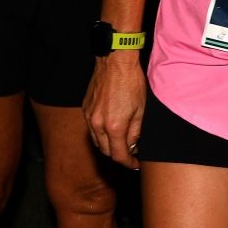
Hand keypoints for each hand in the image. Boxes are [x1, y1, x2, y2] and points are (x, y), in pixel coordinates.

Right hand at [83, 52, 145, 168]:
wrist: (115, 62)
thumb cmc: (132, 83)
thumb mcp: (141, 110)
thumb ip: (136, 132)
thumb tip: (133, 147)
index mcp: (114, 127)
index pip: (119, 155)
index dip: (128, 164)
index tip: (135, 165)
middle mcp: (98, 125)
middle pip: (106, 151)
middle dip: (119, 155)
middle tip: (131, 153)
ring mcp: (89, 117)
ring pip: (97, 141)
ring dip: (109, 145)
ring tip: (122, 142)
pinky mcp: (85, 109)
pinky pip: (92, 129)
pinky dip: (101, 134)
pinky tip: (112, 128)